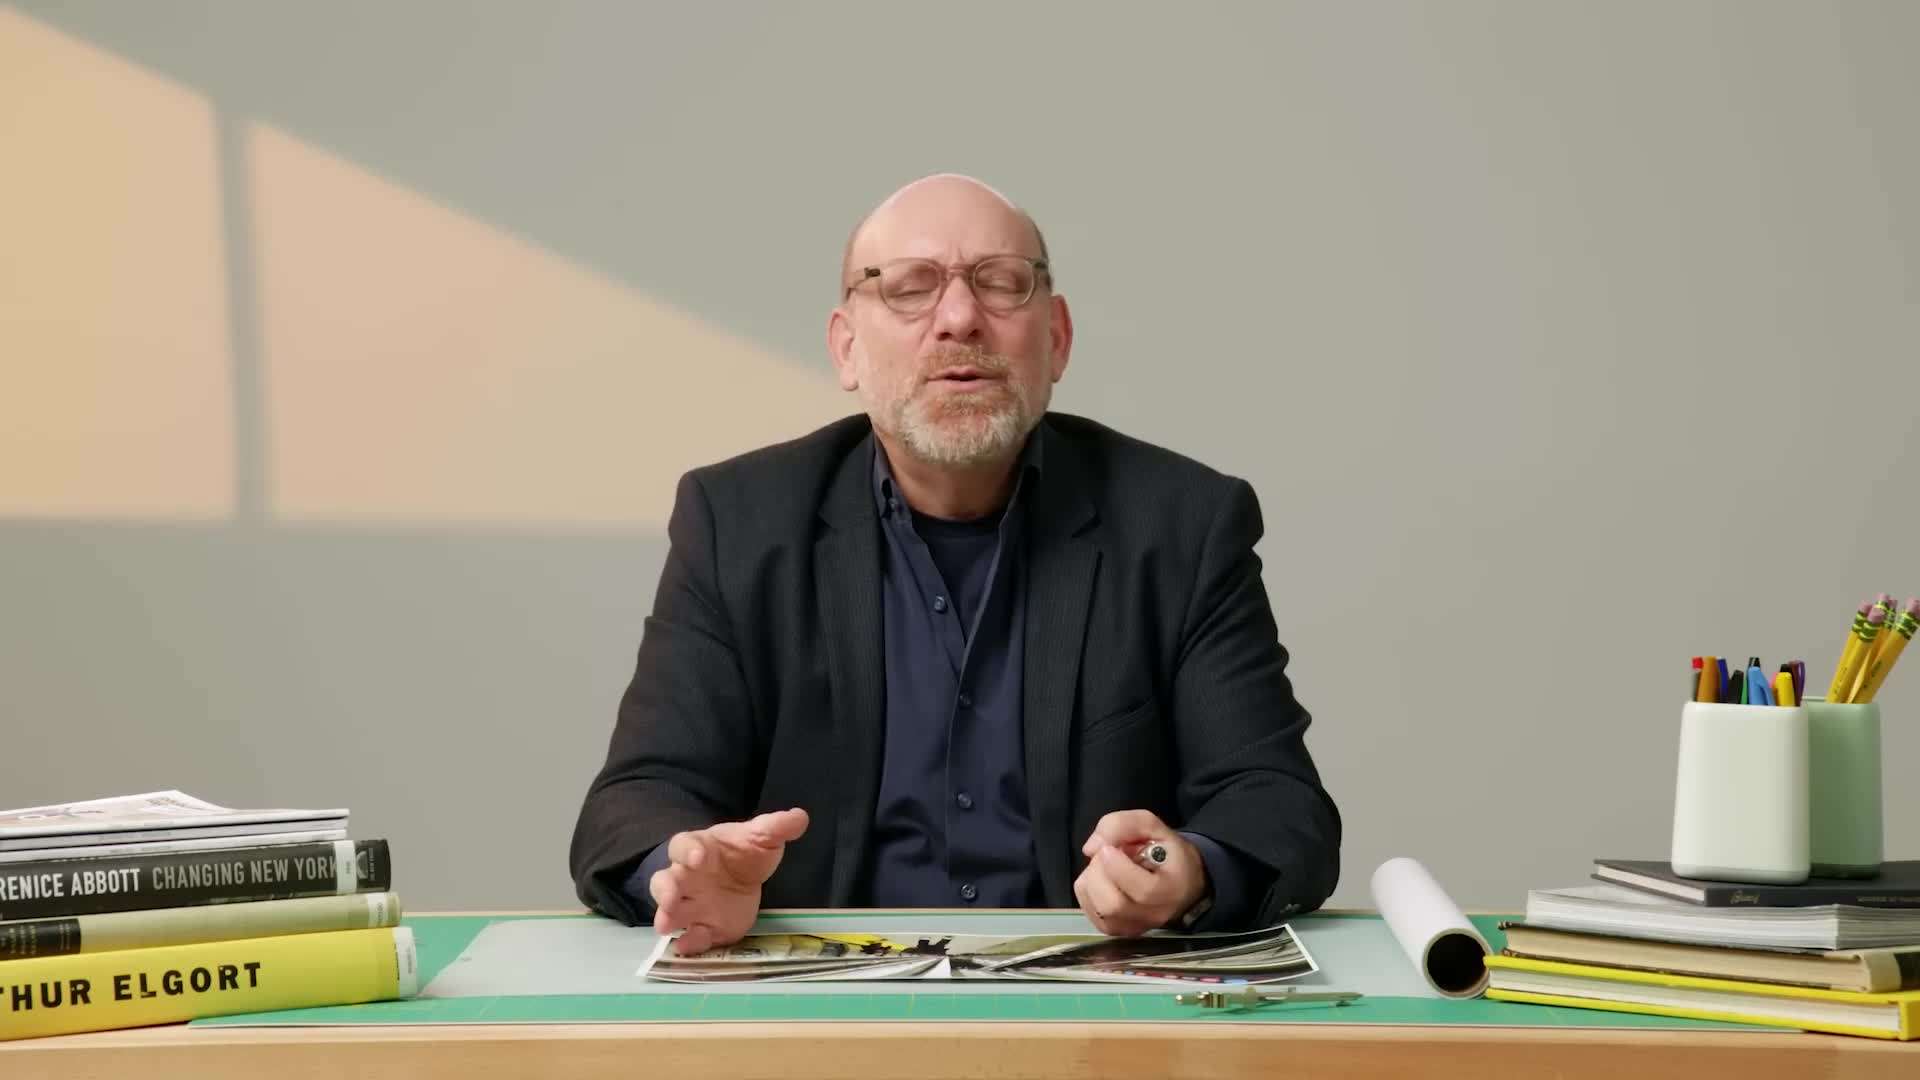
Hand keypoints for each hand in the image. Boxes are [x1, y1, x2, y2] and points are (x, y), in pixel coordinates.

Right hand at [650, 807, 808, 954]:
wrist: (744, 878)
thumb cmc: (744, 853)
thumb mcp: (763, 837)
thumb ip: (777, 827)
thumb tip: (799, 817)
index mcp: (697, 848)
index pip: (683, 845)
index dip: (687, 851)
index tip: (699, 858)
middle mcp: (685, 877)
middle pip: (664, 881)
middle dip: (665, 890)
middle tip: (670, 900)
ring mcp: (690, 905)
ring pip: (668, 910)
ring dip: (666, 917)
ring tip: (667, 926)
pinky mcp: (702, 927)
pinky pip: (690, 936)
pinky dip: (688, 942)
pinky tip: (689, 946)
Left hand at [1074, 810, 1206, 937]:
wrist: (1180, 879)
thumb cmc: (1166, 851)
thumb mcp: (1152, 826)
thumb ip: (1122, 824)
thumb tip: (1090, 848)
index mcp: (1171, 889)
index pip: (1142, 890)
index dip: (1118, 868)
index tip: (1110, 848)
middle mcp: (1154, 915)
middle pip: (1113, 904)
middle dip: (1100, 872)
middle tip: (1106, 854)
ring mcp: (1134, 927)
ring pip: (1099, 909)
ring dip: (1091, 880)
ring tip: (1104, 866)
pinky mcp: (1117, 929)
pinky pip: (1090, 911)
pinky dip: (1087, 890)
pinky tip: (1101, 879)